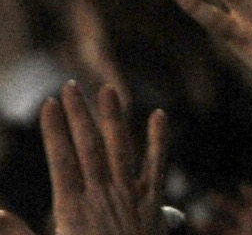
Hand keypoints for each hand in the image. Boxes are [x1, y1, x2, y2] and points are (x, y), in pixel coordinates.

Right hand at [34, 82, 164, 234]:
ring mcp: (130, 198)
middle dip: (79, 115)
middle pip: (89, 147)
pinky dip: (159, 141)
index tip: (49, 104)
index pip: (62, 160)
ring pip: (122, 149)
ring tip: (108, 88)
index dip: (55, 131)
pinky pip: (157, 167)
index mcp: (73, 209)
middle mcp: (103, 197)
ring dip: (115, 117)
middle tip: (70, 85)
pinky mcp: (153, 205)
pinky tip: (160, 115)